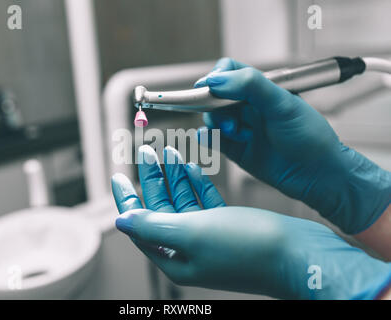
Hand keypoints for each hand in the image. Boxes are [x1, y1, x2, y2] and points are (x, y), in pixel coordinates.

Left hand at [111, 145, 390, 298]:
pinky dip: (197, 184)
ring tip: (167, 151)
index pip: (140, 223)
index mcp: (175, 256)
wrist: (299, 255)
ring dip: (175, 177)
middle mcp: (190, 249)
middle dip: (153, 179)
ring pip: (184, 202)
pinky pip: (205, 202)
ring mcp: (211, 238)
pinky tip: (192, 167)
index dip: (127, 198)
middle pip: (161, 209)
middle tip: (146, 151)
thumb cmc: (248, 248)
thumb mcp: (192, 234)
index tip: (118, 174)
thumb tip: (121, 221)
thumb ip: (153, 226)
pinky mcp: (230, 226)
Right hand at [195, 57, 390, 233]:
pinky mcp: (235, 148)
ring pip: (212, 118)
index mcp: (262, 88)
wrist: (317, 174)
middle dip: (214, 105)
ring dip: (217, 124)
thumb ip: (251, 86)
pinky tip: (211, 138)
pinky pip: (213, 139)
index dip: (216, 77)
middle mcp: (249, 106)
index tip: (208, 87)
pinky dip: (207, 137)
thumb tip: (217, 80)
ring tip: (236, 132)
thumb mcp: (283, 104)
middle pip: (215, 96)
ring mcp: (241, 127)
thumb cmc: (310, 137)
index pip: (230, 72)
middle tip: (225, 117)